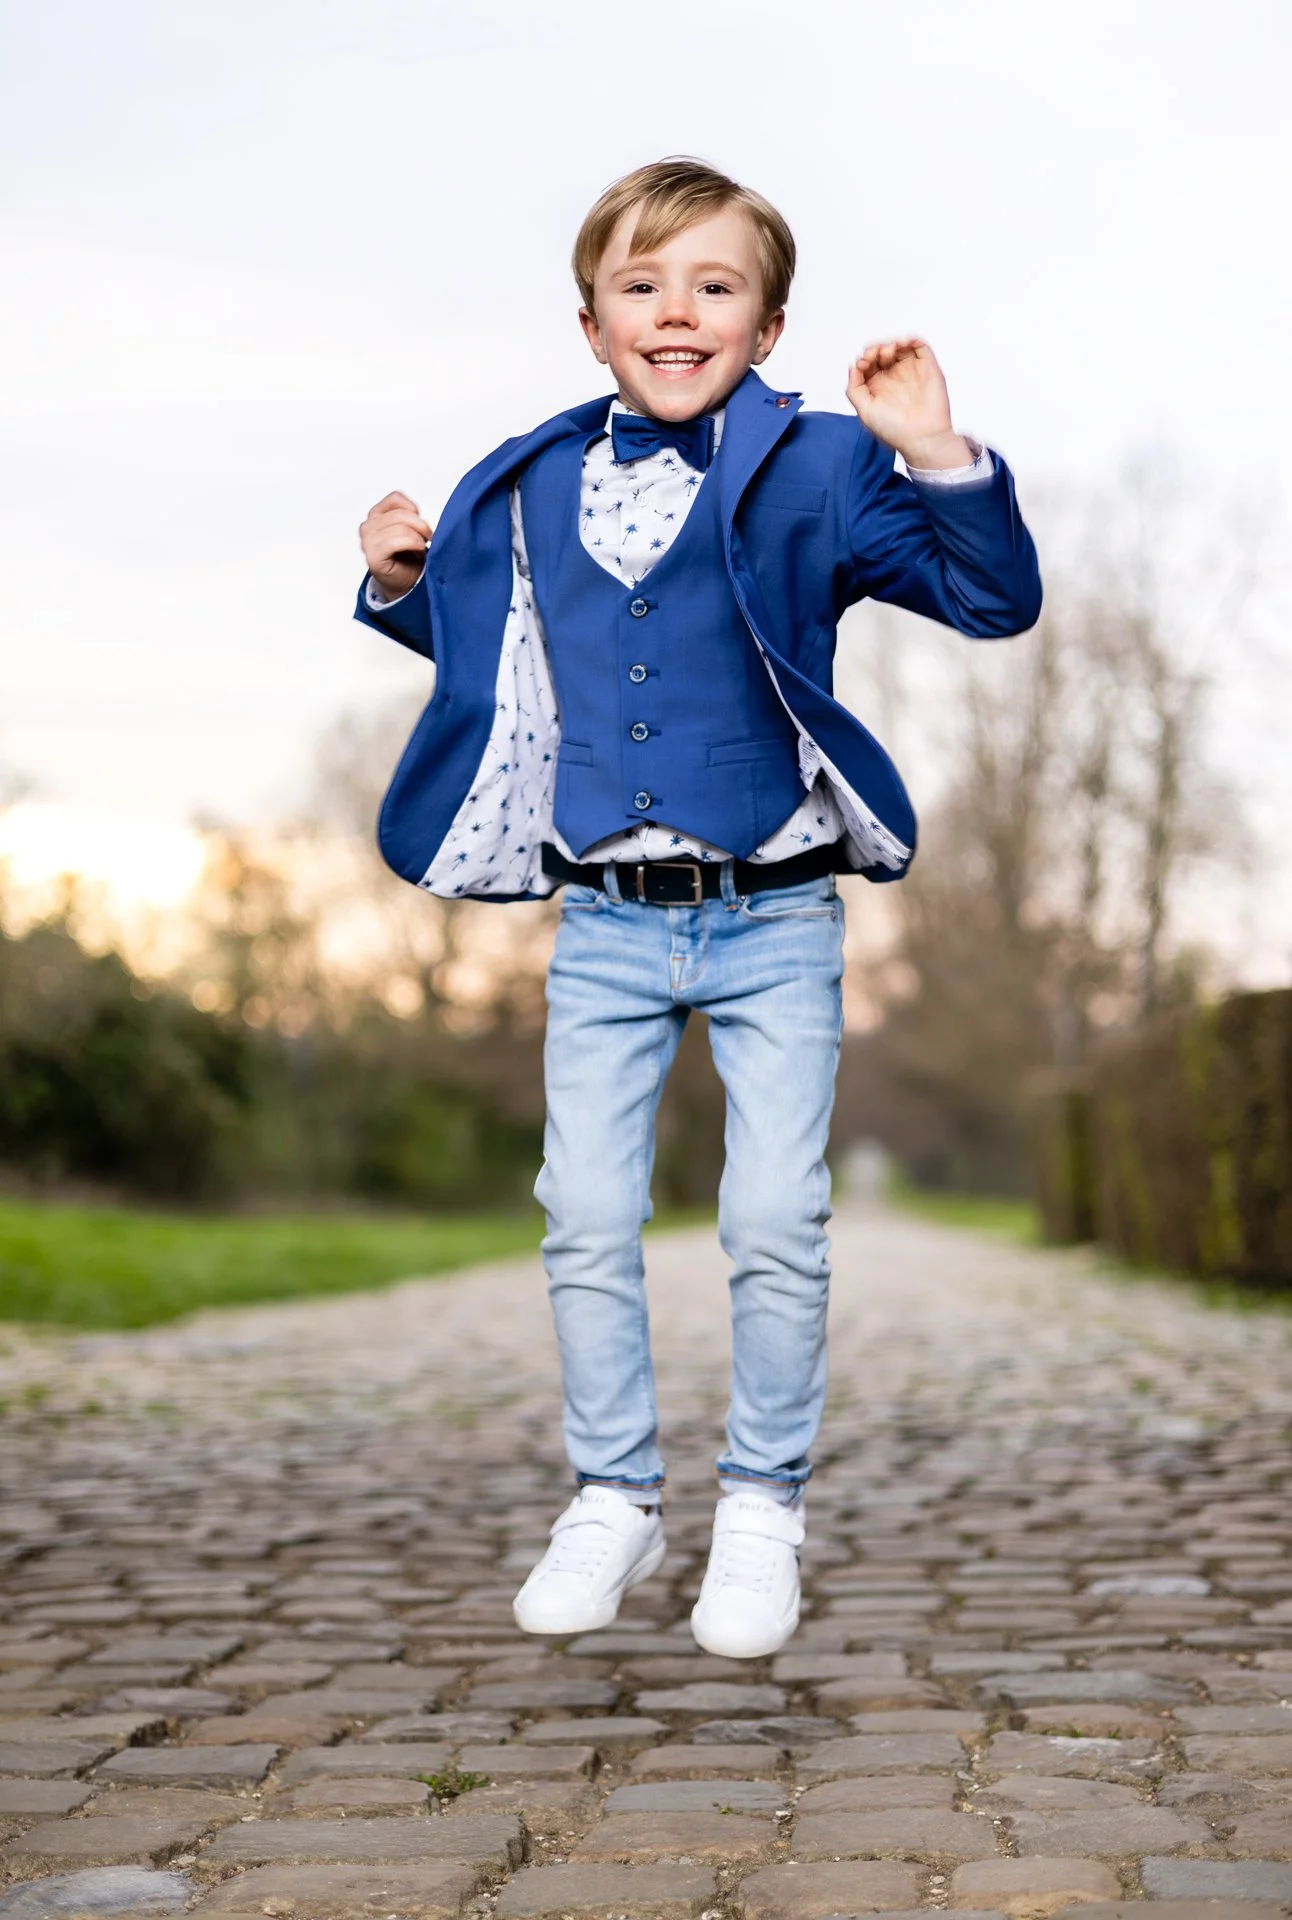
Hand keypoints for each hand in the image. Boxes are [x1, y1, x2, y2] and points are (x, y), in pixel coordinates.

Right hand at [359, 491, 432, 599]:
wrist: (406, 582)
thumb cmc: (408, 556)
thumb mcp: (409, 528)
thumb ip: (408, 514)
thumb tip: (416, 512)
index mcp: (375, 515)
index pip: (394, 498)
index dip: (413, 508)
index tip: (421, 520)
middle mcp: (368, 526)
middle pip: (400, 514)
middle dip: (420, 524)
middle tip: (429, 536)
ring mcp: (368, 542)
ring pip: (400, 527)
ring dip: (417, 536)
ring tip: (422, 545)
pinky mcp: (373, 556)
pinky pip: (395, 542)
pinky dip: (412, 543)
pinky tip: (419, 549)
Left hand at [846, 338, 971, 468]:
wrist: (921, 437)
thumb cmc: (893, 430)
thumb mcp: (864, 411)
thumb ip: (854, 388)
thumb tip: (854, 366)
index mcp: (878, 387)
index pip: (868, 363)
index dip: (864, 358)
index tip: (863, 363)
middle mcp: (894, 377)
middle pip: (882, 352)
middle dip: (876, 348)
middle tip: (875, 354)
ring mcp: (911, 372)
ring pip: (900, 347)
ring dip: (892, 343)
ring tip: (889, 350)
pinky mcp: (928, 368)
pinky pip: (920, 347)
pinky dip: (912, 339)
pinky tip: (904, 343)